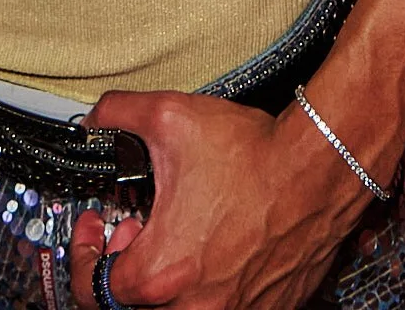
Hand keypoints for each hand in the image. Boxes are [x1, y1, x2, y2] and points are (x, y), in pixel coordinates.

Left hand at [68, 90, 372, 309]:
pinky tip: (219, 244)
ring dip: (169, 279)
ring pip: (182, 308)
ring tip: (182, 234)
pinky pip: (227, 306)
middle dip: (127, 266)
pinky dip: (213, 284)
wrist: (319, 167)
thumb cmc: (254, 155)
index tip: (96, 230)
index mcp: (161, 273)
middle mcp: (196, 306)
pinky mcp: (267, 309)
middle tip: (138, 229)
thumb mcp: (169, 117)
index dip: (84, 254)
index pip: (93, 290)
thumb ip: (117, 113)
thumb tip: (95, 117)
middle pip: (135, 306)